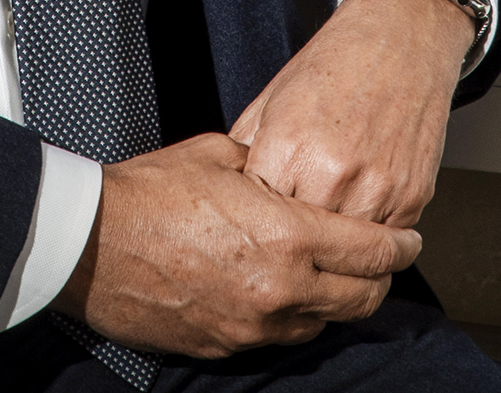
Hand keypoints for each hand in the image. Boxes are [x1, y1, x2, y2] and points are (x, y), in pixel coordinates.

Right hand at [52, 132, 421, 359]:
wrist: (91, 245)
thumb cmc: (148, 194)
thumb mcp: (218, 154)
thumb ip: (267, 164)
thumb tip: (287, 165)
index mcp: (285, 235)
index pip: (370, 251)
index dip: (399, 245)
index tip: (409, 239)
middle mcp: (279, 290)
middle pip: (359, 299)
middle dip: (378, 279)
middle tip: (382, 260)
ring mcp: (252, 326)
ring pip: (321, 325)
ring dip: (334, 301)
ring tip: (330, 274)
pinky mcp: (225, 346)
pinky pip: (277, 337)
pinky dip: (291, 317)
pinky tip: (281, 291)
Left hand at [230, 0, 472, 229]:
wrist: (402, 35)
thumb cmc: (339, 60)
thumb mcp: (275, 95)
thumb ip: (246, 147)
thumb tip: (227, 190)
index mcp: (289, 146)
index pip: (258, 217)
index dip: (258, 217)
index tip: (261, 213)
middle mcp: (331, 173)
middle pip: (300, 241)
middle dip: (294, 234)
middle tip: (295, 214)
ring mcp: (375, 190)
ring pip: (343, 250)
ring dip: (335, 239)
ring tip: (331, 208)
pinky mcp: (411, 198)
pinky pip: (382, 241)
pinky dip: (370, 228)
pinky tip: (364, 197)